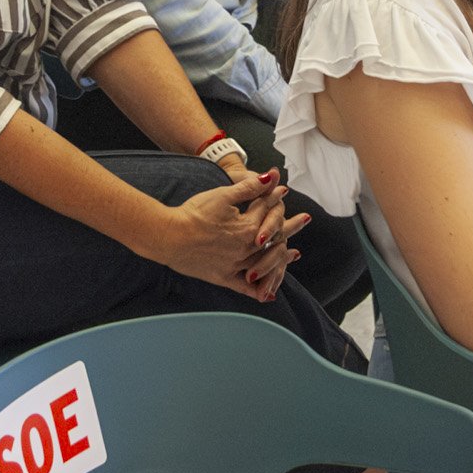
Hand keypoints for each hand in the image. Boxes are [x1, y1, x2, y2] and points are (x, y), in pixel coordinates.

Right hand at [147, 173, 293, 299]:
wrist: (168, 236)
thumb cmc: (193, 214)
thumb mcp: (222, 195)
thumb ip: (249, 188)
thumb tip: (271, 177)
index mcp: (248, 228)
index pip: (267, 210)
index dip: (274, 197)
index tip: (282, 190)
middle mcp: (247, 249)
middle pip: (274, 237)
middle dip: (290, 226)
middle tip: (304, 220)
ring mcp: (236, 266)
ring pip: (266, 262)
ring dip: (282, 256)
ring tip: (294, 254)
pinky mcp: (223, 277)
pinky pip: (246, 288)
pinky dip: (259, 291)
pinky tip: (269, 295)